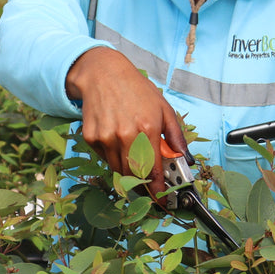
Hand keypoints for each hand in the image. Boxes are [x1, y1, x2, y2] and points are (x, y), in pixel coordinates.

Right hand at [65, 46, 186, 198]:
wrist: (103, 74)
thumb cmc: (136, 90)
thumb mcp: (163, 108)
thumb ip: (176, 135)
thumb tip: (183, 157)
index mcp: (147, 129)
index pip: (153, 170)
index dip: (157, 189)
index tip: (160, 199)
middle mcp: (125, 136)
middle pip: (134, 176)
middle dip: (143, 186)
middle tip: (149, 188)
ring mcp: (106, 138)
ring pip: (118, 170)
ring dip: (128, 173)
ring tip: (134, 161)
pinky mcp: (91, 138)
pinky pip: (105, 159)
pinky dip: (113, 158)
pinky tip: (118, 142)